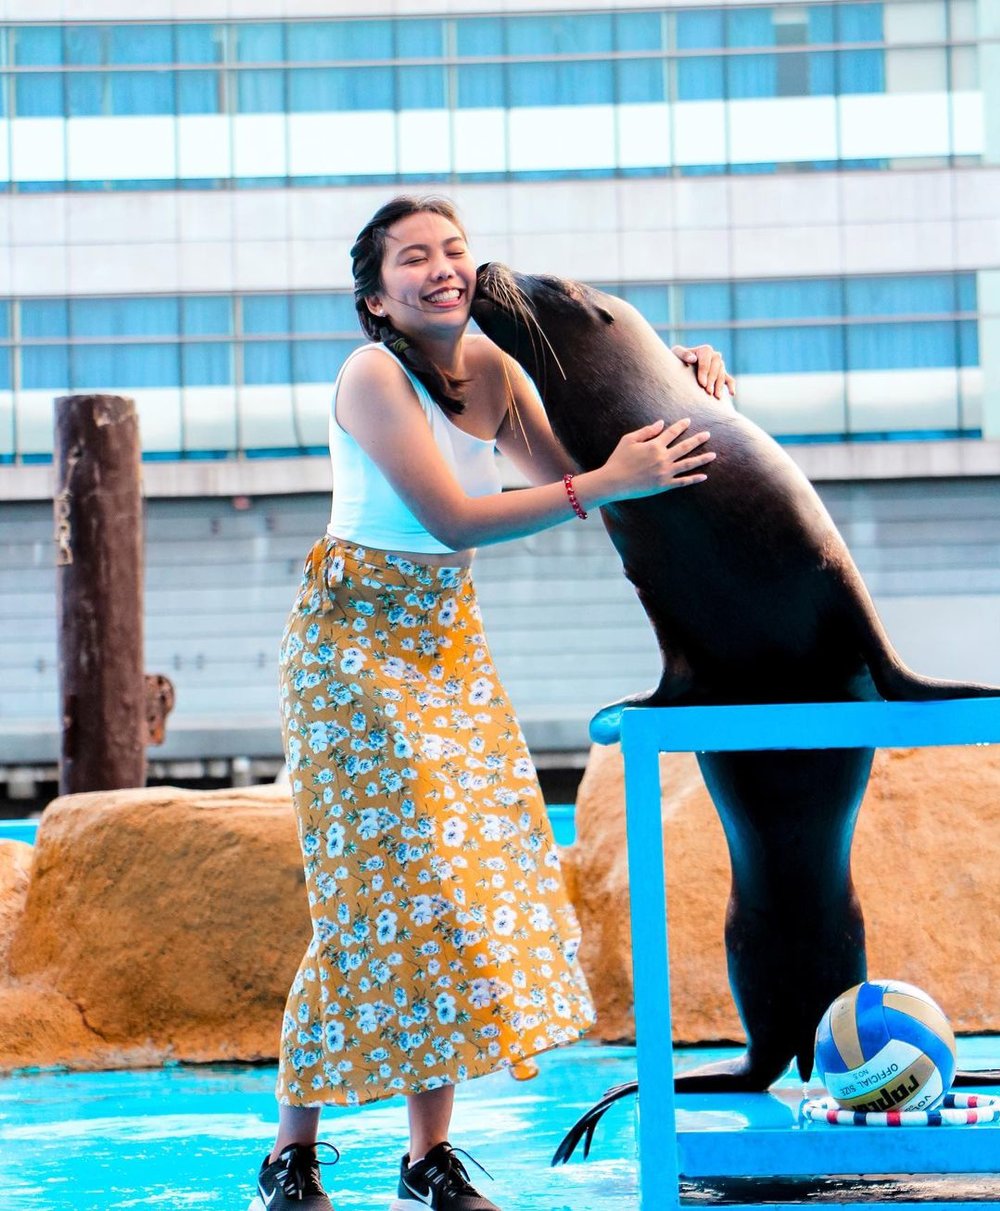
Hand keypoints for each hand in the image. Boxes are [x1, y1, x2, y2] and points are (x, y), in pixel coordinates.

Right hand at [594, 417, 714, 503]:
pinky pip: (682, 482)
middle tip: (708, 434)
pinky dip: (694, 479)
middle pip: (685, 447)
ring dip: (702, 459)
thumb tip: (661, 423)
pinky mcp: (663, 485)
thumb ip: (646, 431)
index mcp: (654, 446)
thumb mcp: (629, 440)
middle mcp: (663, 458)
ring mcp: (665, 473)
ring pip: (688, 464)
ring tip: (713, 455)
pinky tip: (704, 476)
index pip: (672, 432)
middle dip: (698, 439)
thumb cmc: (618, 459)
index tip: (689, 421)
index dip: (681, 426)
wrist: (613, 482)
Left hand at [673, 344, 735, 398]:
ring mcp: (720, 365)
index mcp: (705, 350)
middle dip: (712, 380)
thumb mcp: (676, 354)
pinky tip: (732, 394)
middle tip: (708, 392)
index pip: (706, 362)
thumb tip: (693, 359)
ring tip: (716, 397)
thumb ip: (683, 354)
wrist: (679, 367)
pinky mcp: (722, 374)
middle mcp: (714, 356)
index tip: (702, 384)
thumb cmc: (676, 359)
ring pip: (723, 374)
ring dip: (720, 385)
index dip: (704, 372)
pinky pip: (729, 379)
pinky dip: (731, 386)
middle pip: (717, 368)